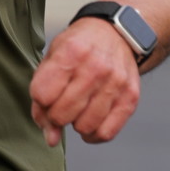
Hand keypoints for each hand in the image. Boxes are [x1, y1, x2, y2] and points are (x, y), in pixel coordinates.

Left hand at [29, 18, 140, 147]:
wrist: (116, 33)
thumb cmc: (78, 46)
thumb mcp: (53, 56)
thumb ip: (42, 94)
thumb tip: (49, 137)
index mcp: (71, 52)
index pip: (42, 94)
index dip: (39, 101)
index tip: (44, 96)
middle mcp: (95, 68)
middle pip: (62, 114)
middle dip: (55, 116)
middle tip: (59, 106)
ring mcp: (115, 83)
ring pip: (84, 127)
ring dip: (75, 124)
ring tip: (77, 110)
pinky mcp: (130, 98)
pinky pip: (106, 133)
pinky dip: (94, 135)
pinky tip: (90, 123)